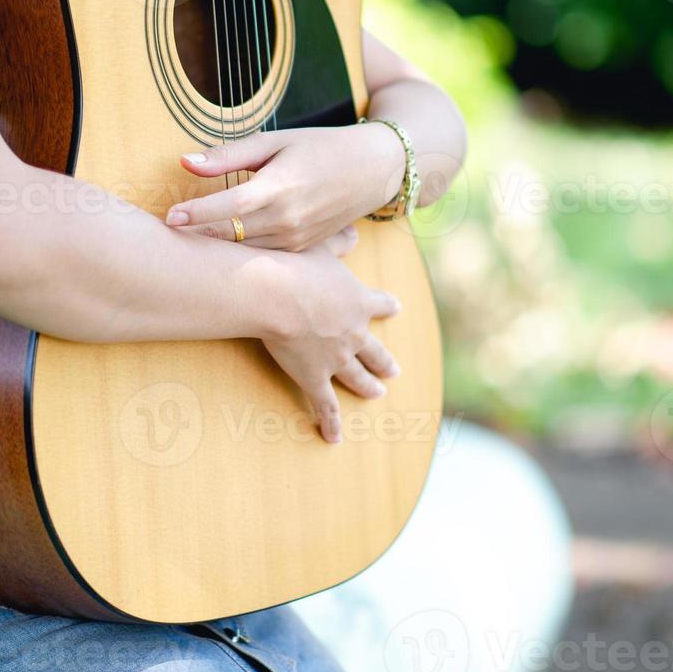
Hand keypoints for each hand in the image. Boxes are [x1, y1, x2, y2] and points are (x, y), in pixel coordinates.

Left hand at [164, 125, 405, 251]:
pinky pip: (262, 256)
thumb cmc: (319, 148)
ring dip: (212, 251)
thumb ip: (228, 156)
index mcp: (280, 186)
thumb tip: (184, 162)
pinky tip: (212, 255)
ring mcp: (296, 239)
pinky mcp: (301, 251)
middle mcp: (288, 218)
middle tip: (160, 240)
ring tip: (177, 251)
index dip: (197, 212)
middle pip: (231, 235)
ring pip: (243, 251)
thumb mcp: (275, 142)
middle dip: (195, 238)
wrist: (372, 171)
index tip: (168, 218)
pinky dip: (237, 255)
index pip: (230, 204)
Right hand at [264, 229, 401, 443]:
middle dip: (385, 360)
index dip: (386, 306)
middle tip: (394, 370)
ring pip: (357, 377)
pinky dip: (331, 422)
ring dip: (367, 386)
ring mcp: (337, 358)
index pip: (379, 304)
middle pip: (375, 350)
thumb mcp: (321, 245)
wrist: (276, 293)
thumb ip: (338, 241)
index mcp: (358, 300)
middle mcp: (354, 332)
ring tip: (378, 394)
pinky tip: (335, 438)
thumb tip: (352, 232)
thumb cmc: (295, 263)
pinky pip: (325, 405)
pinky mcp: (314, 377)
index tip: (396, 307)